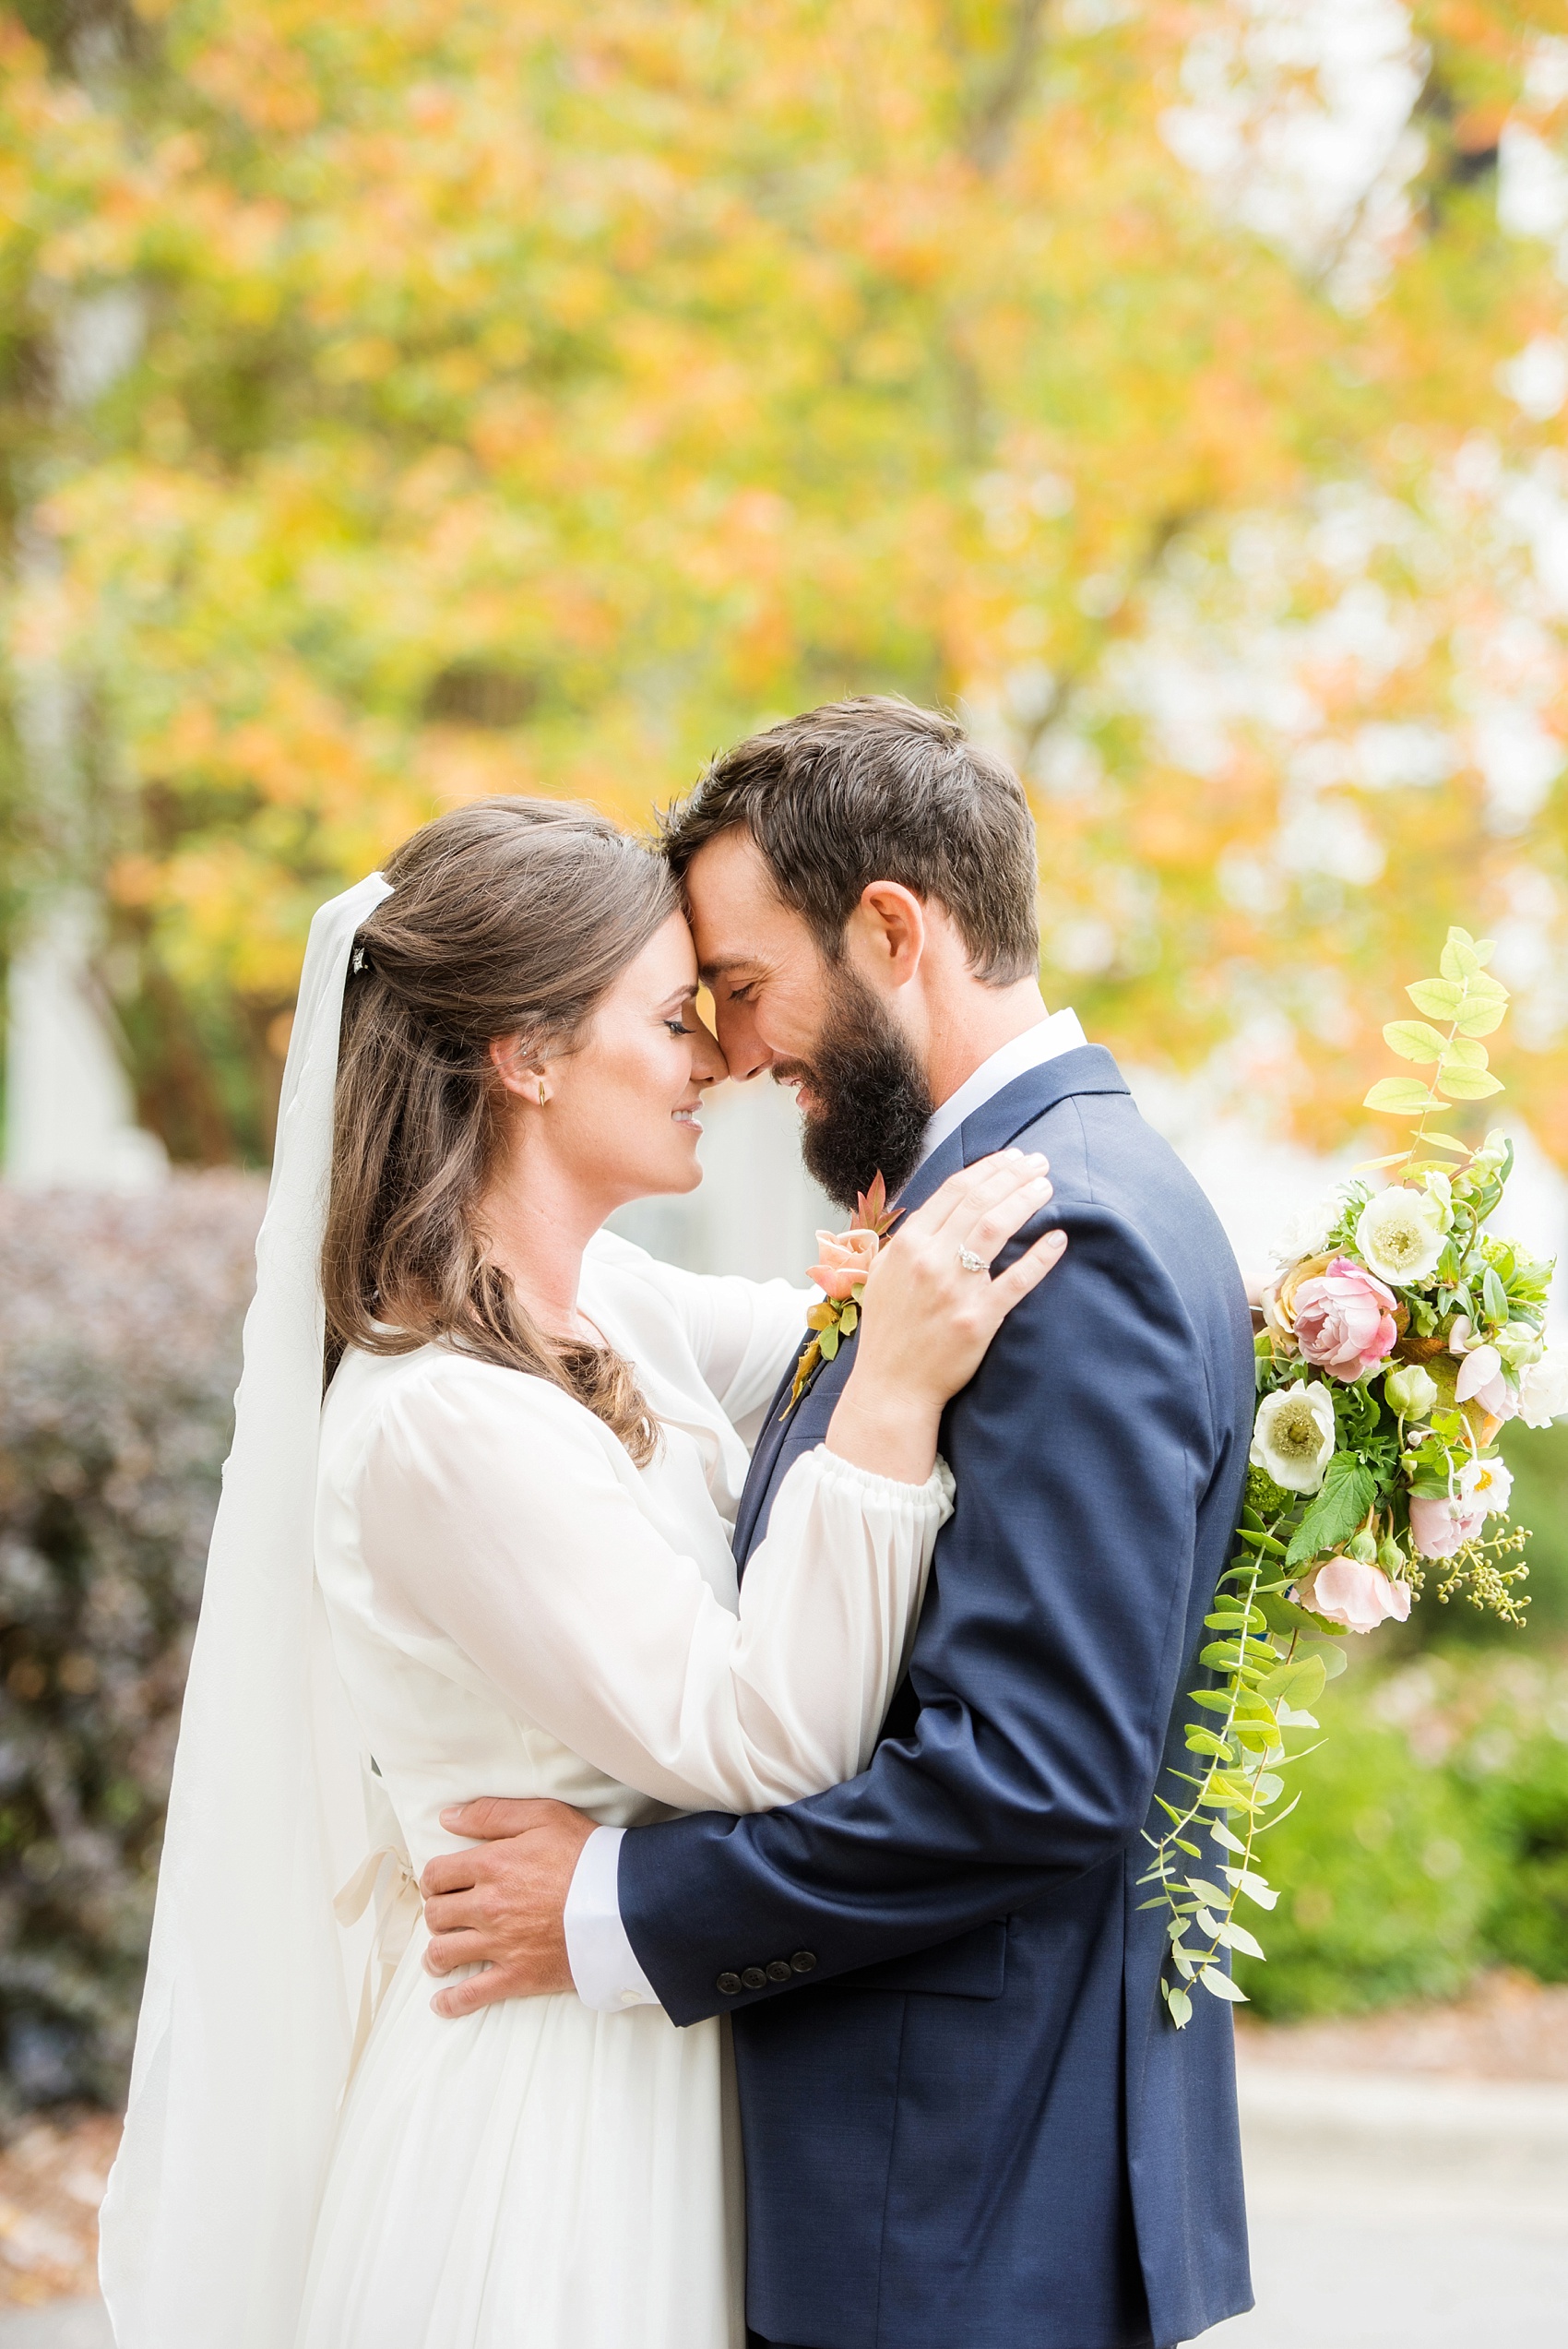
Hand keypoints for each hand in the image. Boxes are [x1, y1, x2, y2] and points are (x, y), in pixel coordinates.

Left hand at [420, 1797, 596, 2017]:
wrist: (625, 1902)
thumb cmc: (588, 1855)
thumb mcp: (544, 1815)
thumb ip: (492, 1814)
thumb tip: (447, 1818)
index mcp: (492, 1864)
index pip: (438, 1875)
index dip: (434, 1879)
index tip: (440, 1884)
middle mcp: (488, 1906)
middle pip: (437, 1915)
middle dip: (437, 1913)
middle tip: (447, 1915)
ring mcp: (500, 1944)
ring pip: (444, 1954)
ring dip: (436, 1955)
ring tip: (441, 1956)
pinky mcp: (518, 1975)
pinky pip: (472, 1994)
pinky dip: (451, 2001)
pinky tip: (442, 2002)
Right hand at [827, 1151, 1064, 1481]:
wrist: (892, 1386)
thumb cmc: (890, 1330)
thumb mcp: (884, 1275)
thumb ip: (909, 1240)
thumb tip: (939, 1208)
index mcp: (906, 1245)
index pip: (954, 1191)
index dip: (988, 1168)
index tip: (1012, 1158)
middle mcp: (929, 1261)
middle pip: (979, 1201)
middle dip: (1013, 1175)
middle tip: (1039, 1162)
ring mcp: (955, 1289)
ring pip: (995, 1228)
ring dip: (1025, 1201)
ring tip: (1047, 1186)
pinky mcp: (978, 1319)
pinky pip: (1016, 1281)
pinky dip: (1039, 1257)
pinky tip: (1057, 1238)